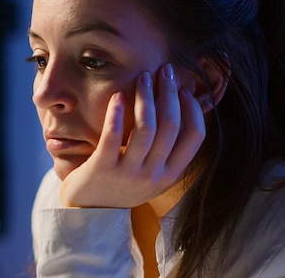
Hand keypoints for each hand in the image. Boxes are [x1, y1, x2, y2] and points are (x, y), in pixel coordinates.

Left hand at [60, 64, 206, 207]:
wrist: (89, 213)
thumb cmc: (122, 185)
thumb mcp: (153, 174)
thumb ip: (167, 150)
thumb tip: (181, 109)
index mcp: (170, 174)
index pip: (195, 136)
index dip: (193, 108)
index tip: (184, 89)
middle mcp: (154, 175)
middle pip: (171, 125)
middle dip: (169, 92)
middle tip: (164, 71)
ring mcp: (129, 173)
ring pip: (146, 128)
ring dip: (146, 97)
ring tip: (143, 77)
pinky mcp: (102, 169)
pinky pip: (113, 136)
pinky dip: (117, 113)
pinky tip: (118, 96)